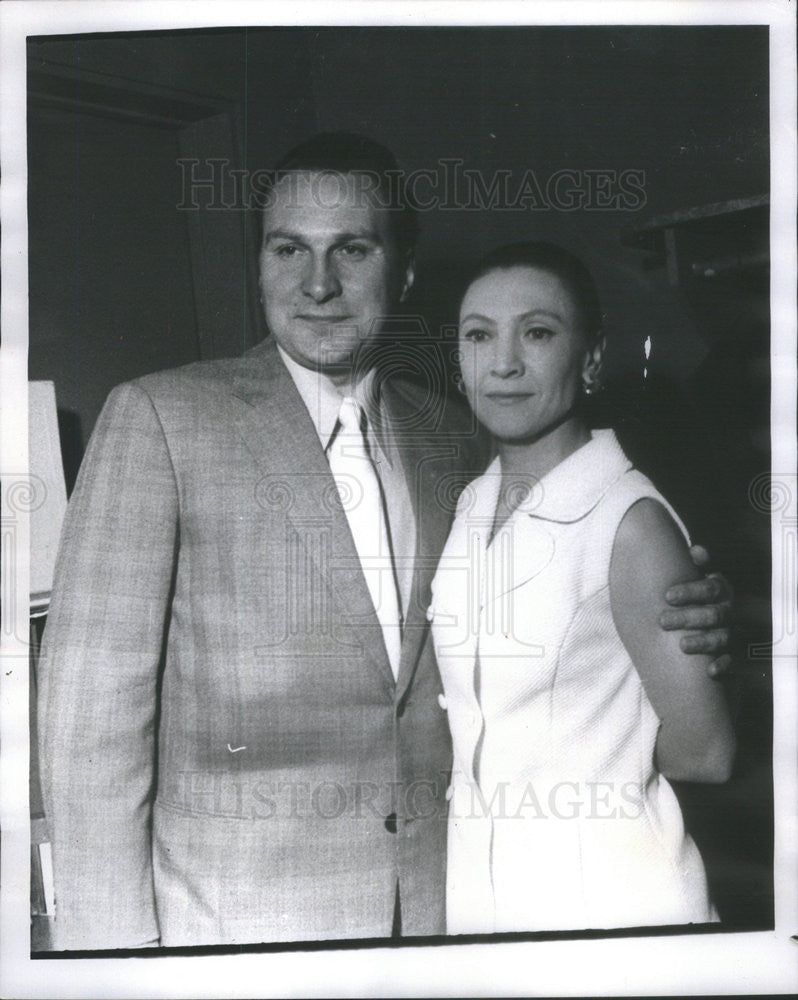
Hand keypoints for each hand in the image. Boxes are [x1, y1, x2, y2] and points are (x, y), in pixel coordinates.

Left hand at [660, 546, 732, 677]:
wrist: (705, 622)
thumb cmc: (695, 597)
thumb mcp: (697, 579)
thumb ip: (697, 565)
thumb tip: (696, 550)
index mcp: (722, 590)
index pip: (711, 588)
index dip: (690, 591)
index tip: (667, 596)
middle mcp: (730, 610)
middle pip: (714, 614)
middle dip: (689, 617)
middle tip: (663, 621)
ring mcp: (733, 632)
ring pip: (723, 637)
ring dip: (703, 641)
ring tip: (681, 645)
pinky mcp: (734, 653)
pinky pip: (734, 661)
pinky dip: (724, 665)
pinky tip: (710, 670)